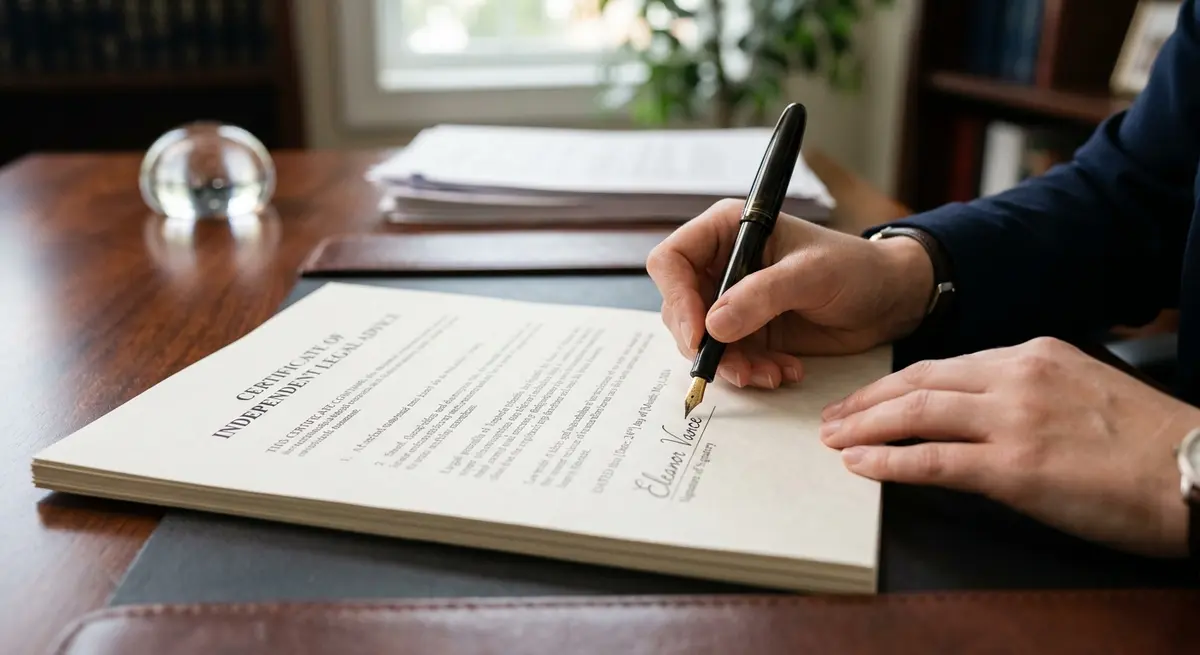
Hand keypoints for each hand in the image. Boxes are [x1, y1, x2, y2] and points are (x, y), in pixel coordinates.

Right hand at [646, 199, 932, 388]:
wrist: (889, 300)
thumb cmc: (855, 268)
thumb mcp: (811, 274)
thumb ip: (762, 295)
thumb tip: (713, 325)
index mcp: (727, 232)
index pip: (672, 260)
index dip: (676, 297)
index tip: (697, 333)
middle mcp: (721, 265)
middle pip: (679, 308)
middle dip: (704, 344)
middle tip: (736, 367)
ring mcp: (732, 302)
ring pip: (702, 342)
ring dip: (732, 365)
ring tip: (771, 374)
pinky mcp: (748, 333)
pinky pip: (730, 360)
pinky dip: (752, 372)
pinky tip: (785, 371)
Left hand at [820, 336, 1195, 557]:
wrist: (1196, 472)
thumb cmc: (1146, 443)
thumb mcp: (1081, 389)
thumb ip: (1027, 389)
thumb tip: (979, 409)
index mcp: (1032, 354)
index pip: (944, 365)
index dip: (895, 384)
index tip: (867, 398)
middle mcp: (1017, 377)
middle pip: (918, 382)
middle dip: (866, 401)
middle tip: (832, 416)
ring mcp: (1014, 420)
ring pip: (915, 413)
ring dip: (863, 427)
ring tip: (832, 439)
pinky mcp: (1015, 468)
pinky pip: (931, 461)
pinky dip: (888, 462)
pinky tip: (860, 466)